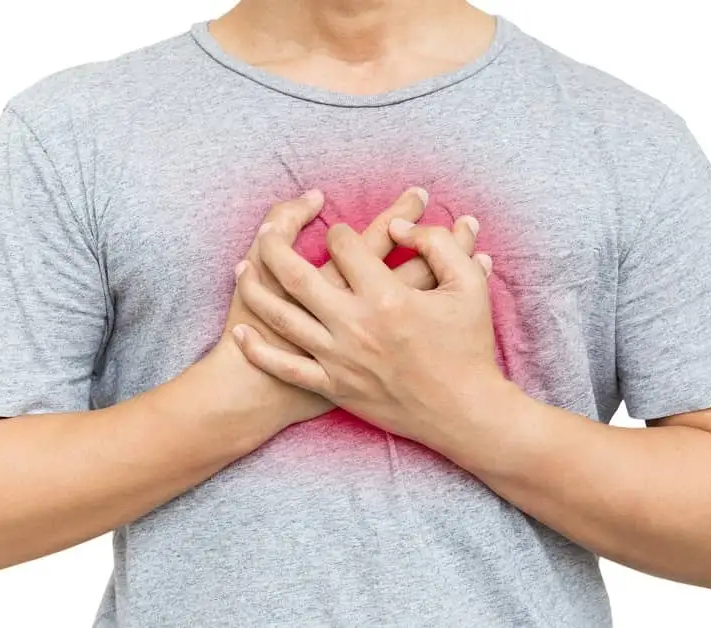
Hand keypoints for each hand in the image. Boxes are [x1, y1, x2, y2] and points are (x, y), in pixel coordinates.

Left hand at [231, 213, 505, 446]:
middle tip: (266, 232)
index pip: (344, 246)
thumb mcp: (469, 286)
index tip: (339, 231)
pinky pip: (285, 367)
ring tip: (241, 270)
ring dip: (255, 290)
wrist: (465, 413)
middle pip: (296, 274)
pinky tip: (241, 332)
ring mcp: (339, 358)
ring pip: (281, 317)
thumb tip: (403, 225)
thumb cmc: (470, 348)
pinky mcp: (334, 387)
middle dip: (274, 246)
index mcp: (387, 296)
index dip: (338, 231)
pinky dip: (259, 350)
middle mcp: (355, 325)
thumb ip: (439, 245)